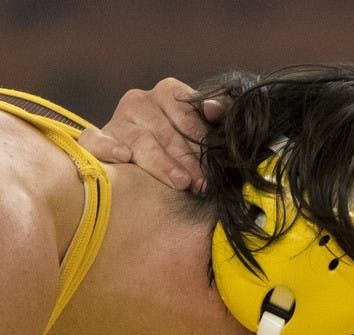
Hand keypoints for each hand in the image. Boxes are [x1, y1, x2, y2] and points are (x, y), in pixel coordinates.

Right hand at [78, 78, 225, 191]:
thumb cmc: (190, 150)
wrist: (159, 170)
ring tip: (182, 183)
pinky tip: (123, 157)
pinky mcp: (96, 140)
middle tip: (203, 183)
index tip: (216, 160)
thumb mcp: (208, 132)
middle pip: (167, 132)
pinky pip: (94, 140)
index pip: (187, 113)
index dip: (202, 139)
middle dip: (188, 160)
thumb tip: (213, 108)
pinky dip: (107, 147)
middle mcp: (139, 101)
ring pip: (140, 141)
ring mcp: (116, 120)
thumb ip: (219, 115)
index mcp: (168, 92)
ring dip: (163, 164)